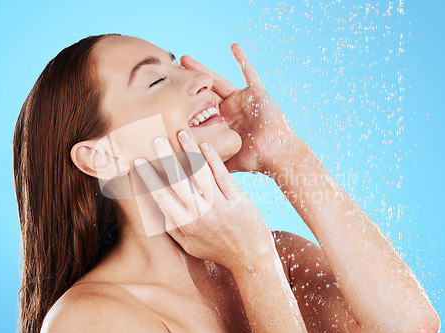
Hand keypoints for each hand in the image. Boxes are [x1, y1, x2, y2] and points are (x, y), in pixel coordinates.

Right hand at [134, 130, 276, 271]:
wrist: (251, 258)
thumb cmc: (218, 251)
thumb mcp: (190, 246)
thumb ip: (173, 228)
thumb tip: (158, 208)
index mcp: (186, 224)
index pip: (162, 196)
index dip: (149, 178)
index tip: (138, 162)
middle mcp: (200, 213)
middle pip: (179, 181)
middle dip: (166, 158)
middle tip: (157, 139)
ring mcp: (219, 205)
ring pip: (200, 173)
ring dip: (190, 151)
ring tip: (181, 133)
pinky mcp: (237, 198)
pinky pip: (222, 175)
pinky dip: (213, 159)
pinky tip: (204, 145)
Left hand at [180, 44, 295, 173]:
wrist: (276, 153)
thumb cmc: (255, 159)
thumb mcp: (227, 159)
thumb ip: (211, 163)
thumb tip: (189, 174)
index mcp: (223, 123)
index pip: (199, 110)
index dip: (185, 102)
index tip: (167, 96)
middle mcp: (230, 109)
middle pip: (204, 92)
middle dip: (187, 83)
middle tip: (170, 73)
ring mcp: (242, 100)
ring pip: (217, 81)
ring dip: (201, 70)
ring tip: (184, 59)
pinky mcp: (255, 93)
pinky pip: (250, 73)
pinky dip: (243, 60)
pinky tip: (234, 47)